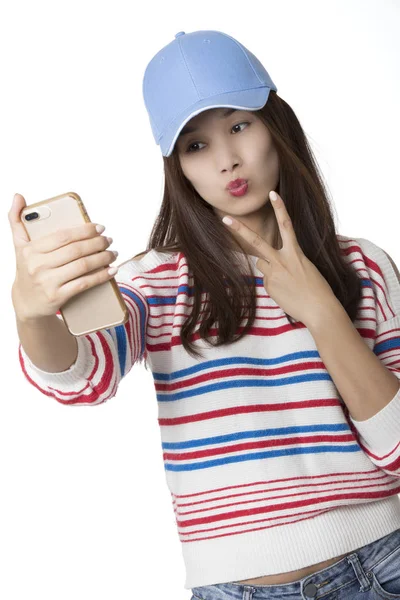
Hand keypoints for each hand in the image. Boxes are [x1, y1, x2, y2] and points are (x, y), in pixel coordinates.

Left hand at [221, 190, 337, 325]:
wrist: (320, 309)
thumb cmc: (317, 288)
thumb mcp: (306, 267)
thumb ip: (287, 260)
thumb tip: (269, 264)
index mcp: (295, 252)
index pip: (286, 225)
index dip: (280, 208)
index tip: (273, 193)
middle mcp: (282, 260)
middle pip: (256, 242)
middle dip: (240, 230)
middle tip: (225, 218)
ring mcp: (273, 274)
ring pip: (261, 264)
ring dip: (269, 268)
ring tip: (287, 281)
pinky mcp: (269, 286)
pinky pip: (267, 281)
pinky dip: (275, 285)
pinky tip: (287, 293)